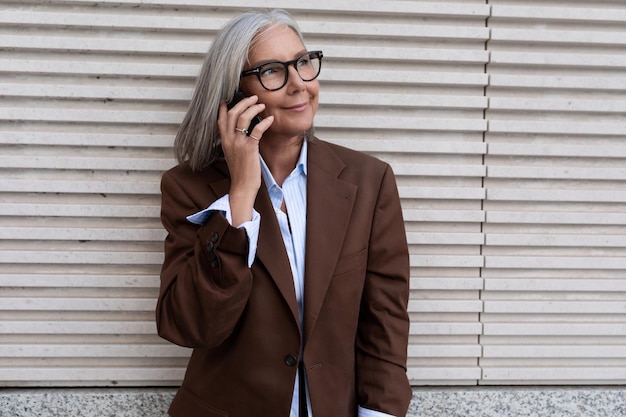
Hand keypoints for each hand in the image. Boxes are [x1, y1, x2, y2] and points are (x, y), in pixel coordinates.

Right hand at [217, 95, 273, 224]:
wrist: (242, 186)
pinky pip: (257, 130)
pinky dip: (265, 122)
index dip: (225, 106)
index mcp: (224, 140)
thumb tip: (242, 130)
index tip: (231, 98)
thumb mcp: (233, 153)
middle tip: (253, 98)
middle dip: (244, 102)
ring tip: (261, 105)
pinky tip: (271, 120)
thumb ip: (234, 141)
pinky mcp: (249, 148)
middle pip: (233, 113)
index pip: (221, 118)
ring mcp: (238, 143)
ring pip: (243, 117)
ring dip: (253, 108)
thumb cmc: (240, 171)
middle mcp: (229, 140)